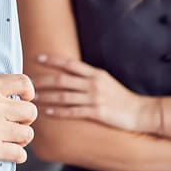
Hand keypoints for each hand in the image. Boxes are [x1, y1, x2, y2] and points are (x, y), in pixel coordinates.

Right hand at [0, 74, 36, 168]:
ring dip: (20, 139)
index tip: (23, 101)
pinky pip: (19, 154)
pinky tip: (7, 155)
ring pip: (27, 134)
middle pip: (31, 111)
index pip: (23, 83)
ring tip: (9, 142)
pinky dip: (16, 156)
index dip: (28, 94)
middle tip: (13, 126)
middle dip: (25, 120)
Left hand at [32, 54, 155, 132]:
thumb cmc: (122, 97)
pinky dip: (58, 112)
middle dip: (43, 80)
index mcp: (95, 74)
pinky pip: (73, 111)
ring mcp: (95, 98)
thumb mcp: (106, 80)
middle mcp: (93, 84)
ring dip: (47, 97)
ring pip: (64, 96)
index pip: (69, 63)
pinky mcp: (97, 112)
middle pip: (62, 79)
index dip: (52, 60)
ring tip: (34, 98)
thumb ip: (89, 76)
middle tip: (29, 82)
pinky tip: (48, 112)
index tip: (37, 58)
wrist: (140, 112)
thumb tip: (70, 73)